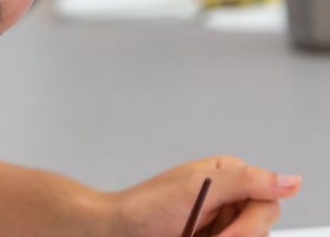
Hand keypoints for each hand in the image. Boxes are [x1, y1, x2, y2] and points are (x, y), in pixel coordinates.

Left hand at [111, 156, 301, 235]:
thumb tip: (292, 180)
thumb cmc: (146, 207)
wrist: (115, 231)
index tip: (224, 235)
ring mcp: (221, 223)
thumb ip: (246, 182)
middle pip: (261, 227)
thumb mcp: (197, 188)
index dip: (250, 225)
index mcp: (229, 176)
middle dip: (236, 236)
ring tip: (191, 235)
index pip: (268, 201)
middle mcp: (229, 199)